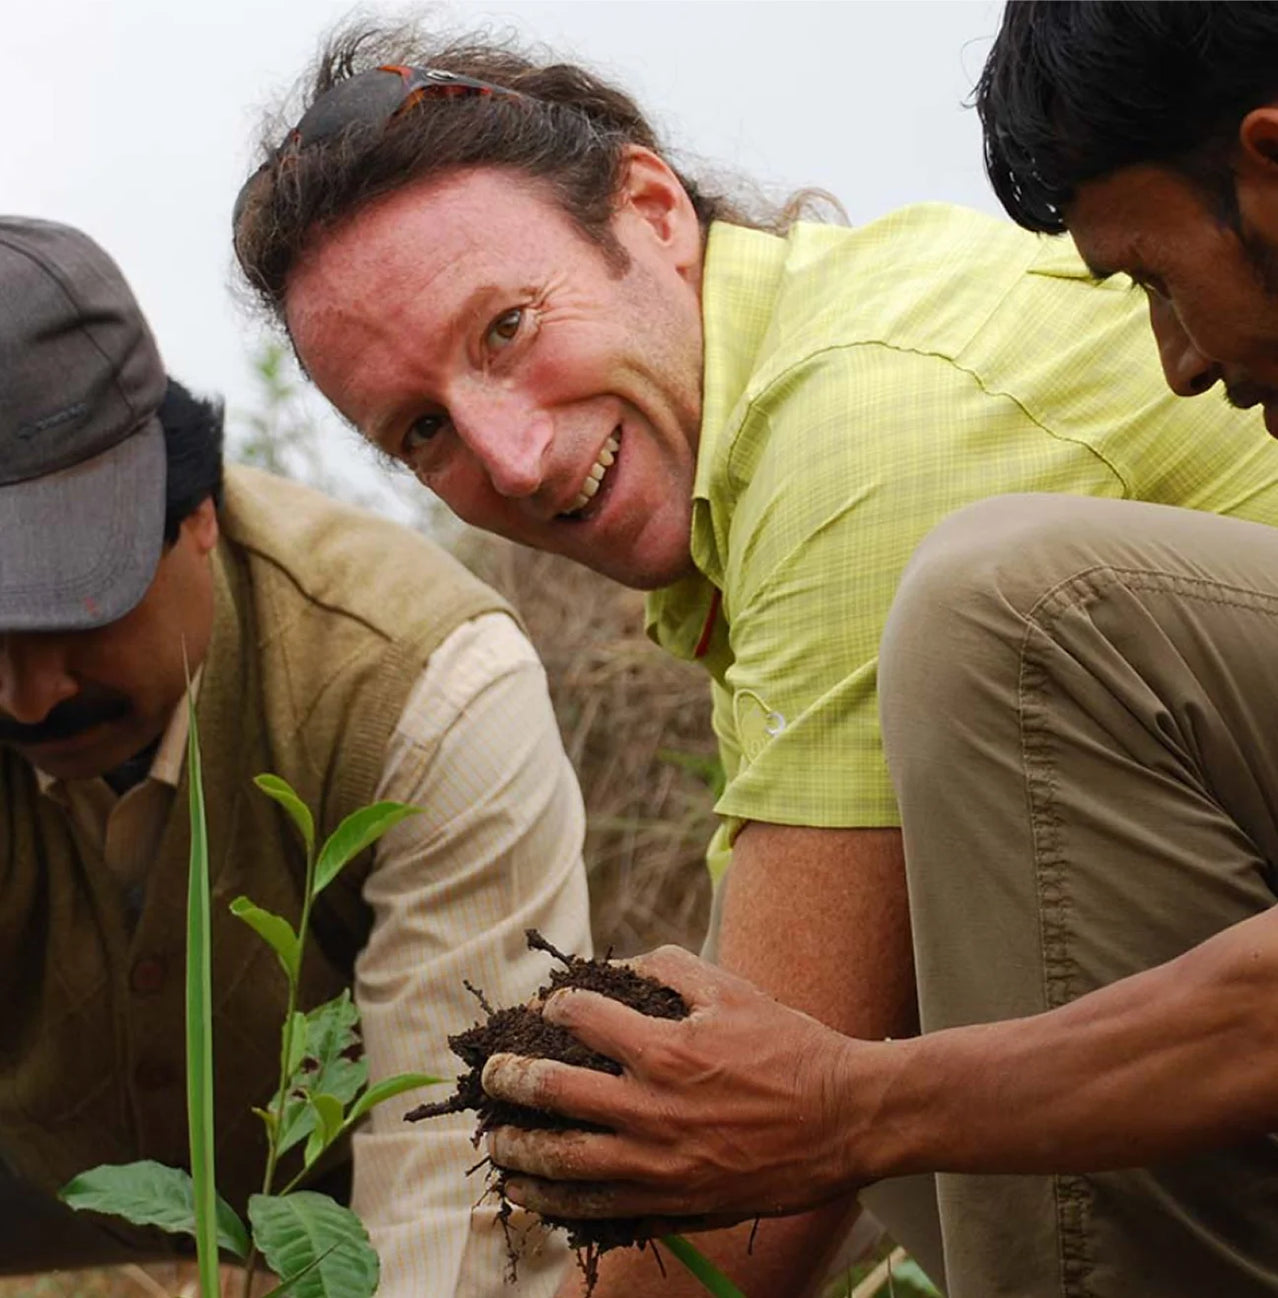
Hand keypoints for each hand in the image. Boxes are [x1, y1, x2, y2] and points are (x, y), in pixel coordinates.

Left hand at [481, 945, 886, 1222]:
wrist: (845, 1119)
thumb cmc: (790, 1048)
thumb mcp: (732, 989)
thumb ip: (671, 967)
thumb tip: (622, 963)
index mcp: (665, 1049)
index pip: (581, 1019)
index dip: (556, 1007)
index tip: (548, 1008)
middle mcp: (652, 1109)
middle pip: (554, 1094)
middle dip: (510, 1082)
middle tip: (490, 1077)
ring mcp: (660, 1164)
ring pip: (566, 1165)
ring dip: (521, 1153)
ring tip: (497, 1145)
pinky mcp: (676, 1203)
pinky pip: (603, 1212)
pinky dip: (563, 1206)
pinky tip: (542, 1198)